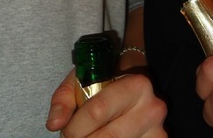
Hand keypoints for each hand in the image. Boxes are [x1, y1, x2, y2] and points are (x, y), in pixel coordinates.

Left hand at [46, 69, 166, 136]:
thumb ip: (63, 99)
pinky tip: (103, 136)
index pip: (98, 112)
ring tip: (90, 135)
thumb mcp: (82, 79)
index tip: (66, 131)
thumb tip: (54, 123)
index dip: (75, 127)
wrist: (135, 81)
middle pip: (108, 137)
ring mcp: (158, 131)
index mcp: (136, 85)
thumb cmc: (107, 81)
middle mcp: (152, 108)